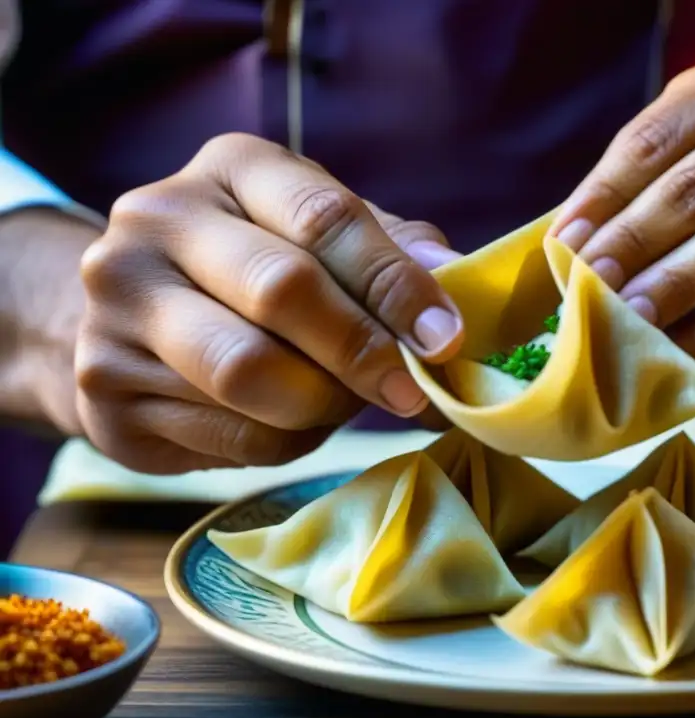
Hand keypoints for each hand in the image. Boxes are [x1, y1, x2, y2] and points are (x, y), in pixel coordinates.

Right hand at [77, 133, 463, 473]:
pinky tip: (291, 421)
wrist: (133, 315)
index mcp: (229, 168)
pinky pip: (227, 436)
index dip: (395, 284)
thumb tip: (458, 284)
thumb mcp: (324, 240)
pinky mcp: (104, 387)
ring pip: (250, 376)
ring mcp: (116, 306)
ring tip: (345, 401)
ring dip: (322, 404)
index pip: (323, 218)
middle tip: (411, 392)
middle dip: (363, 351)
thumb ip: (392, 254)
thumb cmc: (259, 269)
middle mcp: (155, 221)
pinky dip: (284, 440)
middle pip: (281, 291)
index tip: (447, 338)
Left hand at [551, 64, 694, 393]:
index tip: (566, 250)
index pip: (655, 147)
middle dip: (642, 261)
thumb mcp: (693, 143)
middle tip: (595, 300)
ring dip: (689, 326)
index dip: (604, 202)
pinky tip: (689, 374)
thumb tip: (567, 253)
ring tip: (636, 343)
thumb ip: (632, 185)